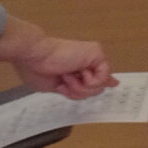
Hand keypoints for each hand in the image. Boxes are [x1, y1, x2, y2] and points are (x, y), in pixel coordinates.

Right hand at [0, 15, 115, 98]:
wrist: (33, 56)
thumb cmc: (37, 69)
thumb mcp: (60, 86)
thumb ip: (80, 88)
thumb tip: (106, 85)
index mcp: (77, 67)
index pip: (96, 78)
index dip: (102, 83)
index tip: (114, 83)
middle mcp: (88, 61)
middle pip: (95, 89)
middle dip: (78, 92)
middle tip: (64, 83)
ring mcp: (93, 57)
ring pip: (98, 86)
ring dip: (79, 88)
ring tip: (65, 76)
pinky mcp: (97, 54)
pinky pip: (101, 79)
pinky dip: (87, 83)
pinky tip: (75, 74)